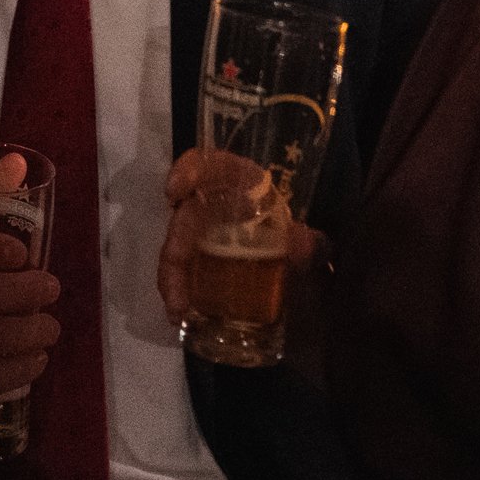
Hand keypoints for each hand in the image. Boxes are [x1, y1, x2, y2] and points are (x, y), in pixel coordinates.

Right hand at [156, 147, 321, 326]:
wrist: (295, 265)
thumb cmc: (291, 237)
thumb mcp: (303, 240)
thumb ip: (307, 242)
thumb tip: (307, 245)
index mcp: (239, 185)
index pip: (210, 165)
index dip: (190, 171)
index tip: (174, 191)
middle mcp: (213, 205)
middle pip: (185, 216)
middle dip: (176, 246)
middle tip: (178, 279)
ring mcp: (202, 234)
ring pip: (177, 247)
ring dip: (172, 276)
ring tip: (178, 308)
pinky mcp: (198, 261)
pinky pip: (181, 270)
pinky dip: (177, 290)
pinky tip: (179, 314)